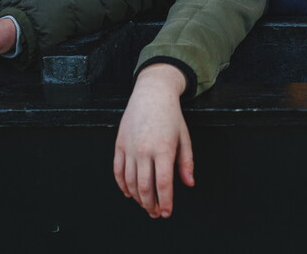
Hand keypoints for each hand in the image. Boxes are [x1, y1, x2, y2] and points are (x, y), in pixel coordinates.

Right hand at [114, 64, 194, 217]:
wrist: (152, 93)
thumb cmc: (171, 115)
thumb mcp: (184, 137)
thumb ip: (186, 162)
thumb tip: (189, 183)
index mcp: (164, 149)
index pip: (163, 184)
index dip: (165, 201)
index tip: (167, 212)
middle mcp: (144, 150)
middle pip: (144, 187)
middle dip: (151, 205)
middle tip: (156, 213)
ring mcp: (130, 148)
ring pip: (130, 182)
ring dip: (137, 198)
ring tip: (146, 205)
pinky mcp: (119, 144)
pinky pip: (117, 171)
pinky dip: (122, 185)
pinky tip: (129, 193)